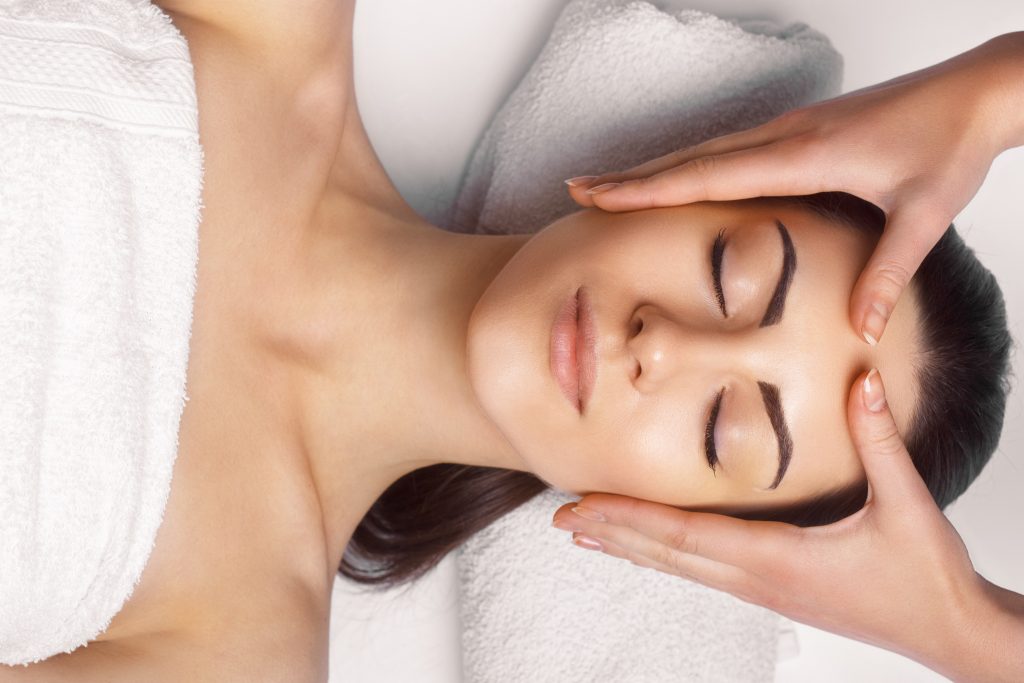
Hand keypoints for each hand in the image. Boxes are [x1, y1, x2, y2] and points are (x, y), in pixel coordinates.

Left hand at [551, 369, 1023, 681]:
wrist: (951, 633)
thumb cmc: (927, 579)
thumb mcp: (908, 505)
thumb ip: (881, 441)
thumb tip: (865, 380)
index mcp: (778, 557)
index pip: (687, 535)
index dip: (631, 520)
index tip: (583, 508)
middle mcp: (760, 578)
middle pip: (669, 554)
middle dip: (612, 533)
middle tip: (561, 517)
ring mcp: (764, 591)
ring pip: (681, 567)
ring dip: (632, 547)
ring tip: (588, 533)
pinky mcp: (775, 591)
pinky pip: (704, 572)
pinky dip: (666, 556)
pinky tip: (650, 551)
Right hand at [564, 32, 1023, 346]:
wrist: (977, 91)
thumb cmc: (949, 143)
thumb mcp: (923, 214)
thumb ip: (885, 273)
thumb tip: (859, 330)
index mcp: (804, 156)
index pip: (707, 174)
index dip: (648, 188)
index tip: (598, 195)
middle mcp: (785, 137)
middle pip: (689, 158)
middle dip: (629, 177)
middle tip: (577, 189)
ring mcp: (788, 129)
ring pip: (703, 150)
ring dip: (652, 169)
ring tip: (607, 184)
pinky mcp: (797, 130)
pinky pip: (726, 147)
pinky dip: (686, 163)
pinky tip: (673, 176)